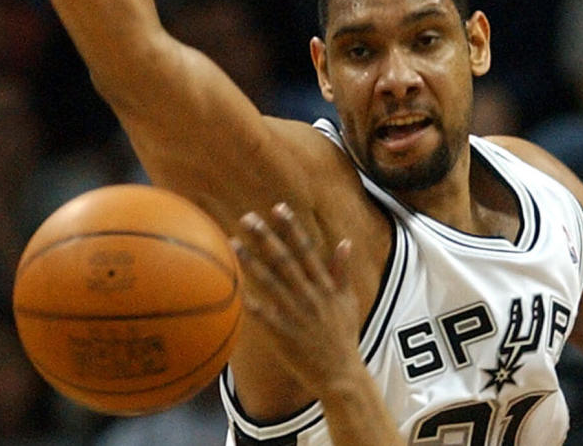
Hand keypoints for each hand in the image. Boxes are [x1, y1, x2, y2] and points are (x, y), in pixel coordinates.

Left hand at [232, 203, 362, 396]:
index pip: (307, 249)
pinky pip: (263, 315)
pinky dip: (250, 301)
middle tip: (247, 217)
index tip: (278, 208)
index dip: (292, 228)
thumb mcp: (349, 301)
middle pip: (285, 260)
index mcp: (326, 286)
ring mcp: (296, 314)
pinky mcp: (283, 334)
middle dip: (266, 237)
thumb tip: (345, 241)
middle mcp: (310, 295)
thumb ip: (343, 271)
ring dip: (251, 261)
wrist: (341, 374)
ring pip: (270, 282)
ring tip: (233, 243)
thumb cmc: (344, 337)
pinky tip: (235, 288)